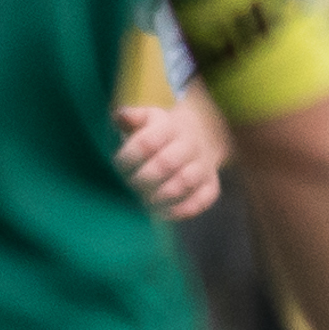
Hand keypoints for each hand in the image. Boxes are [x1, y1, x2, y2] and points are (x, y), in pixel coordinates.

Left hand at [113, 102, 220, 219]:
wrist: (199, 137)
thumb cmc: (160, 133)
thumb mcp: (146, 119)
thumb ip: (131, 118)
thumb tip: (121, 116)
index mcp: (170, 127)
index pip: (147, 142)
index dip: (128, 157)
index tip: (117, 167)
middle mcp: (190, 145)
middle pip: (166, 163)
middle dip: (142, 179)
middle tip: (128, 187)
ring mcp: (203, 166)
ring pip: (184, 182)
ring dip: (159, 196)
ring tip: (142, 202)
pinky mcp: (211, 186)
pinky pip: (200, 201)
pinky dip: (180, 210)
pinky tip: (161, 213)